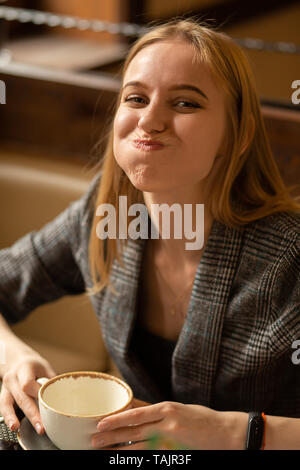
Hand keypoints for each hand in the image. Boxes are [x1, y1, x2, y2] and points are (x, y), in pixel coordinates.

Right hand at [0, 355, 55, 434]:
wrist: (19, 361)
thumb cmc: (35, 366)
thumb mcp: (45, 367)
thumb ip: (51, 381)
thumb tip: (65, 395)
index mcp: (25, 368)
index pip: (28, 384)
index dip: (37, 395)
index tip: (48, 404)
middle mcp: (13, 378)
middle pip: (22, 397)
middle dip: (32, 414)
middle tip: (42, 427)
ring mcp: (6, 387)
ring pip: (8, 404)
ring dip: (15, 418)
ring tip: (19, 428)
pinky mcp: (3, 395)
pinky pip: (4, 407)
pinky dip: (8, 417)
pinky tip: (14, 426)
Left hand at [92, 400, 247, 449]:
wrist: (227, 433)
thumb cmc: (201, 419)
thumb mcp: (178, 408)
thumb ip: (154, 409)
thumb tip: (131, 405)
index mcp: (167, 409)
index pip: (136, 414)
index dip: (116, 419)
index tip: (100, 422)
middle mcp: (168, 425)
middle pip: (134, 432)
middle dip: (111, 436)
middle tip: (94, 440)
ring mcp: (171, 442)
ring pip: (139, 448)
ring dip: (119, 450)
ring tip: (103, 451)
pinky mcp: (175, 454)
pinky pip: (151, 458)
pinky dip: (137, 458)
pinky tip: (125, 458)